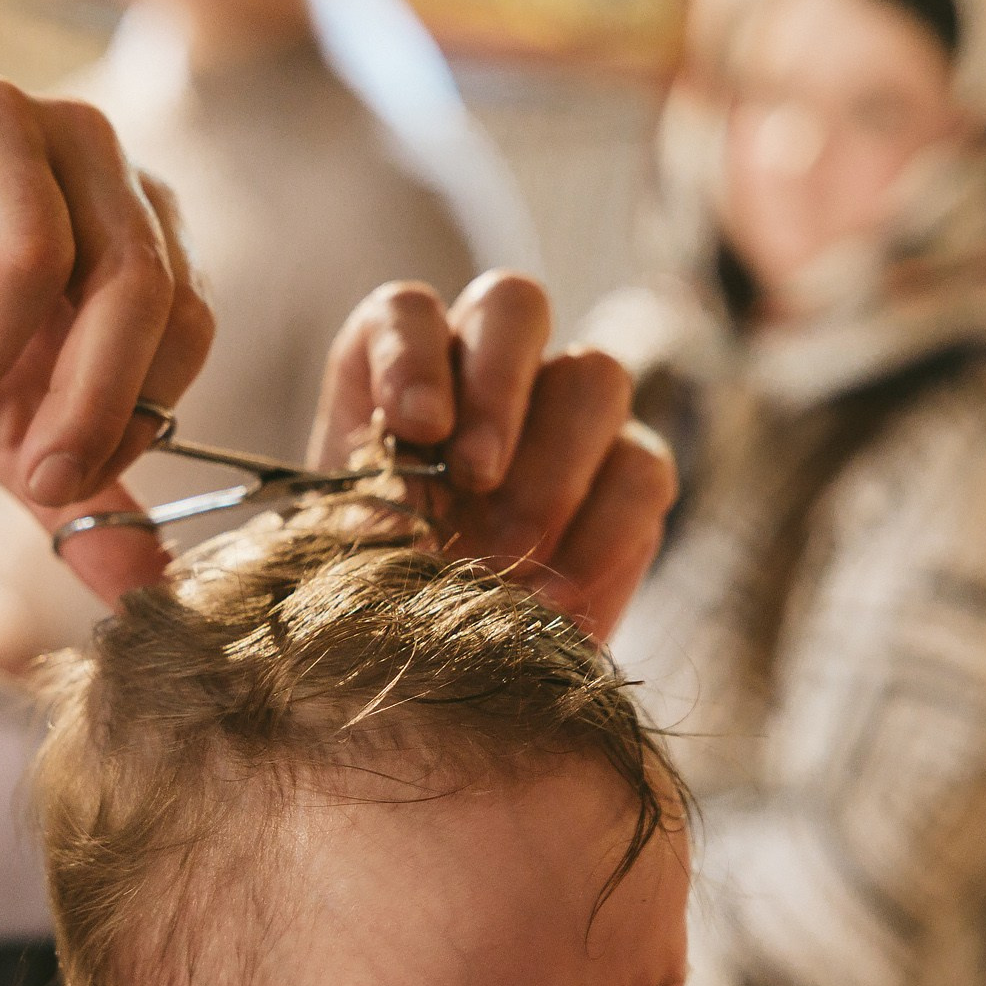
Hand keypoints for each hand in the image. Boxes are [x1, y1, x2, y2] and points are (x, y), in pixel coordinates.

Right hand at [0, 55, 213, 602]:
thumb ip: (69, 484)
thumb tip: (144, 587)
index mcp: (131, 210)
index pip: (186, 313)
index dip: (135, 410)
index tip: (64, 476)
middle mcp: (85, 143)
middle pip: (134, 279)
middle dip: (86, 399)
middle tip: (32, 470)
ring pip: (33, 248)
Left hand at [310, 273, 676, 638]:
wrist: (446, 680)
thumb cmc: (380, 609)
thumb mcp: (344, 564)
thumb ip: (360, 516)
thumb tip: (395, 513)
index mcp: (397, 377)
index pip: (408, 311)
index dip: (412, 351)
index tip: (415, 425)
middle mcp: (486, 375)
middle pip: (513, 305)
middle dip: (498, 385)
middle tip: (474, 477)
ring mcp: (569, 417)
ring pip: (594, 375)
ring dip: (552, 467)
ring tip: (511, 550)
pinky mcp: (629, 478)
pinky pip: (641, 471)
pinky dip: (602, 534)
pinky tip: (556, 596)